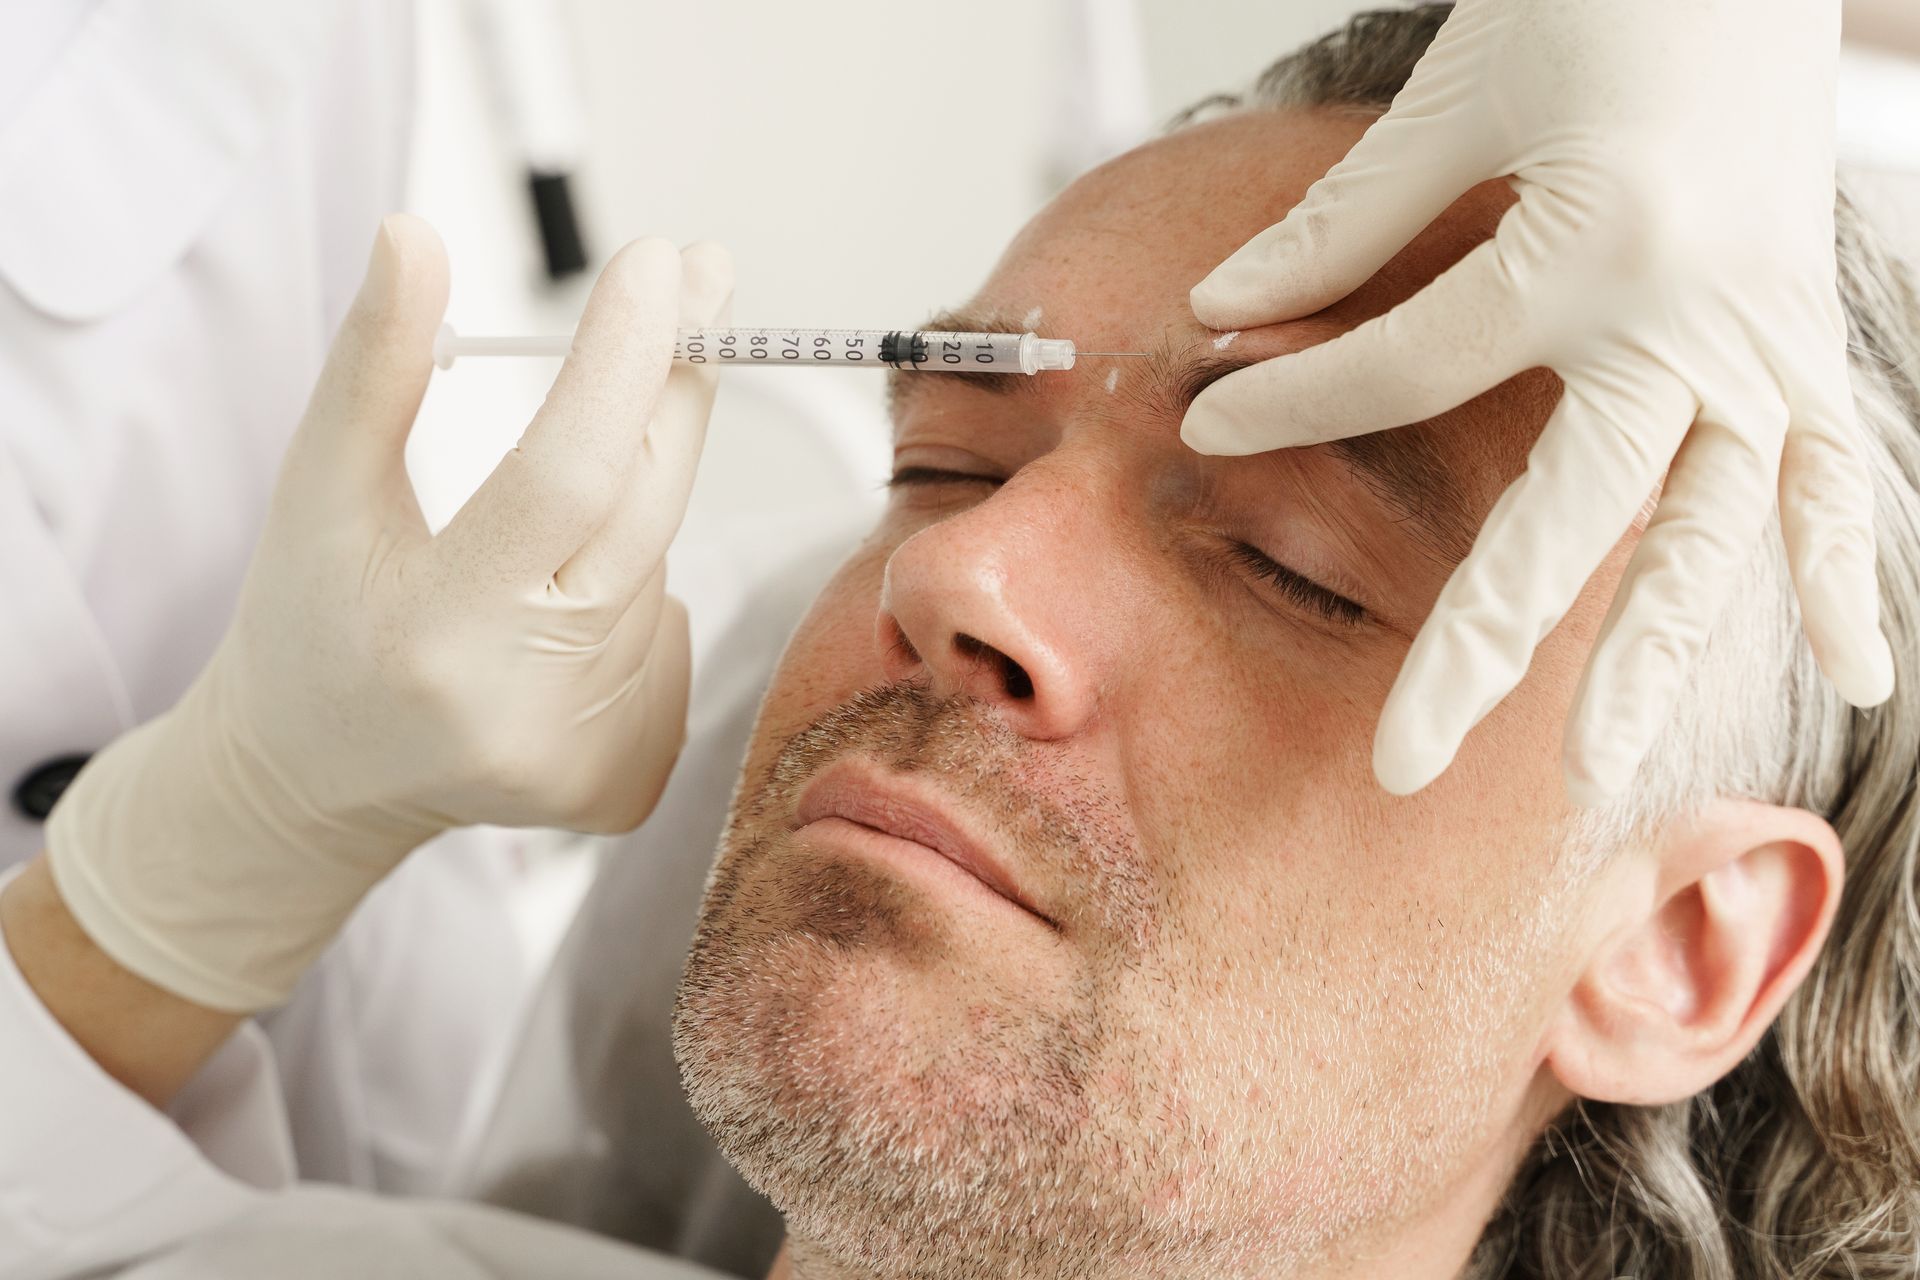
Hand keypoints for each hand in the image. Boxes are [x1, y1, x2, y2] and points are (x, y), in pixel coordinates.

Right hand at [46, 216, 732, 1010]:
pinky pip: (672, 636)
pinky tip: (557, 616)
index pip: (564, 472)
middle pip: (645, 508)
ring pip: (656, 567)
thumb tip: (416, 235)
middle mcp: (522, 704)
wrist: (317, 782)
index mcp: (435, 628)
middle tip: (694, 292)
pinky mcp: (624, 783)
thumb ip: (372, 365)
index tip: (664, 262)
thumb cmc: (311, 625)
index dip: (623, 358)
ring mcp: (583, 754)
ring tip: (532, 543)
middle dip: (674, 387)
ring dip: (624, 511)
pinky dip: (631, 593)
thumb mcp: (315, 489)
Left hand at [1181, 0, 1892, 802]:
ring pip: (1711, 534)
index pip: (1411, 365)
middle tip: (1401, 767)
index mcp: (1592, 246)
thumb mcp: (1462, 95)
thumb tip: (1220, 311)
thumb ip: (1347, 221)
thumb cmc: (1604, 2)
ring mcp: (1765, 343)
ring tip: (1596, 778)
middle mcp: (1689, 320)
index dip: (1293, 400)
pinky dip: (1850, 573)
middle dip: (1476, 648)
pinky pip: (1838, 478)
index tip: (1204, 429)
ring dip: (1653, 660)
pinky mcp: (1810, 343)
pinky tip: (1862, 679)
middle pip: (1568, 515)